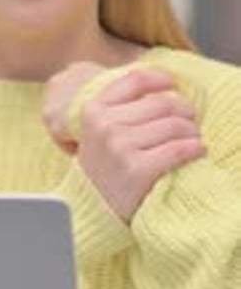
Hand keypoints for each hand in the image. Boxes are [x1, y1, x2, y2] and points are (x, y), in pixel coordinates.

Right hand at [43, 65, 204, 221]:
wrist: (92, 209)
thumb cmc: (103, 166)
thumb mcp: (98, 130)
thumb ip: (121, 106)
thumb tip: (166, 85)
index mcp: (94, 110)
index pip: (137, 80)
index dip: (162, 79)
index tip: (173, 87)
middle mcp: (106, 126)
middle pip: (163, 103)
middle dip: (185, 112)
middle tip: (189, 122)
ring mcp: (120, 148)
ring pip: (175, 125)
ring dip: (193, 132)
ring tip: (192, 139)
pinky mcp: (137, 170)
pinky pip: (179, 149)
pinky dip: (195, 148)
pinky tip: (196, 151)